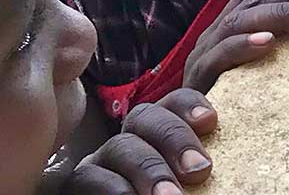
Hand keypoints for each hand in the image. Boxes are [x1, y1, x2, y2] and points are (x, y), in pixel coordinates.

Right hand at [65, 89, 217, 193]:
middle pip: (145, 118)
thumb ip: (197, 169)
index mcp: (159, 135)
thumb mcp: (186, 183)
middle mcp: (128, 143)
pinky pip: (85, 181)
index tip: (211, 121)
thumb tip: (212, 168)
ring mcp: (99, 165)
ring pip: (118, 147)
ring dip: (149, 169)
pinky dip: (114, 191)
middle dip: (174, 138)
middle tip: (200, 170)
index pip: (173, 103)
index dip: (190, 105)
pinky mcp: (75, 188)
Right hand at [181, 0, 288, 92]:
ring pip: (241, 20)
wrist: (191, 135)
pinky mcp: (198, 80)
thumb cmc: (241, 100)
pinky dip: (244, 44)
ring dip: (286, 13)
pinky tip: (270, 42)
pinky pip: (219, 56)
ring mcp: (205, 54)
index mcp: (233, 21)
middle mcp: (217, 31)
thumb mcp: (269, 65)